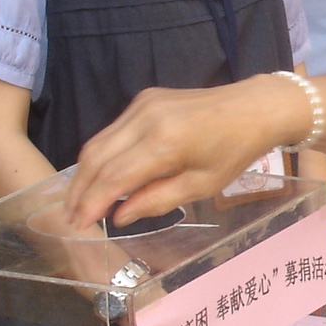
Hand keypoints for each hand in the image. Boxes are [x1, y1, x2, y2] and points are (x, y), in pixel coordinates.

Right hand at [65, 77, 307, 228]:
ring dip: (85, 173)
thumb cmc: (234, 151)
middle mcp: (146, 118)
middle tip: (71, 218)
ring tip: (79, 202)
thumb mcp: (202, 186)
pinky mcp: (144, 99)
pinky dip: (102, 155)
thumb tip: (120, 216)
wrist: (254, 107)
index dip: (92, 204)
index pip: (114, 177)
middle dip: (80, 191)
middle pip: (96, 157)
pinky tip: (101, 177)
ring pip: (99, 142)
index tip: (79, 226)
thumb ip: (157, 200)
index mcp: (165, 142)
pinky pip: (113, 131)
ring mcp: (143, 104)